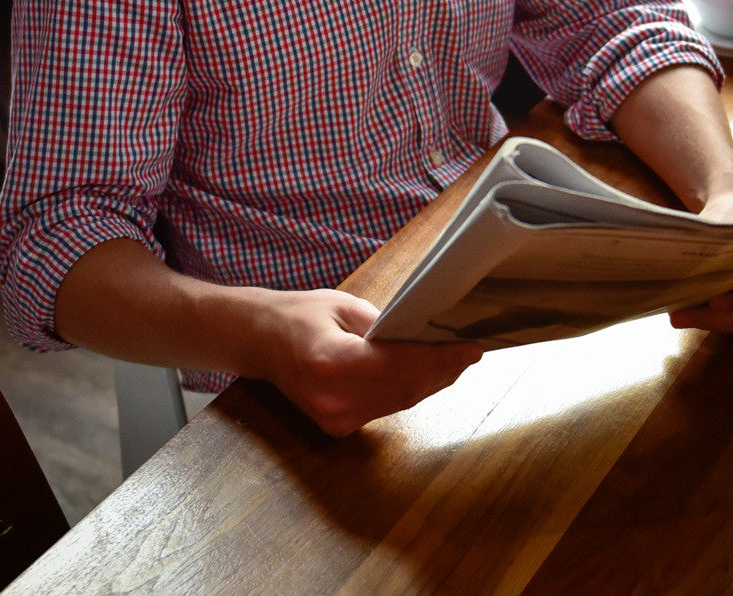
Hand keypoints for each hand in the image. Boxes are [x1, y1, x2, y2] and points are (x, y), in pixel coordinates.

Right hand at [250, 288, 483, 435]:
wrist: (260, 342)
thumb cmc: (302, 314)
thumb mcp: (345, 305)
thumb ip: (386, 324)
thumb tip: (429, 335)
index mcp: (332, 362)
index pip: (401, 365)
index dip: (441, 359)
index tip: (472, 350)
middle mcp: (334, 399)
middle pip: (407, 389)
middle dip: (444, 371)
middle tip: (471, 352)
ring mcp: (335, 418)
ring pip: (401, 403)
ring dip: (432, 383)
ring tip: (456, 361)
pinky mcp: (337, 427)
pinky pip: (386, 408)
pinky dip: (410, 391)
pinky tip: (427, 374)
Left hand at [667, 193, 732, 333]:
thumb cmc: (732, 219)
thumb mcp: (722, 227)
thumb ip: (714, 250)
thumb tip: (689, 276)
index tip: (711, 301)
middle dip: (715, 317)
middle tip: (677, 316)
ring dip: (712, 322)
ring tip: (678, 316)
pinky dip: (717, 320)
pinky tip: (691, 314)